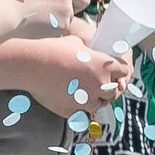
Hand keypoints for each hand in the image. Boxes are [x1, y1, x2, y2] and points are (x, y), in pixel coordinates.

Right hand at [7, 30, 132, 119]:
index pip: (124, 72)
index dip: (120, 72)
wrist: (30, 64)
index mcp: (104, 65)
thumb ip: (90, 50)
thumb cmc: (52, 49)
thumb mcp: (76, 42)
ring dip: (94, 100)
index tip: (115, 74)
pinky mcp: (72, 111)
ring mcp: (86, 100)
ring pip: (99, 104)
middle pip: (114, 92)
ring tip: (85, 93)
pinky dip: (78, 107)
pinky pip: (81, 112)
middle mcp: (100, 84)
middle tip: (100, 86)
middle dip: (109, 89)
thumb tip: (93, 51)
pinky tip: (70, 99)